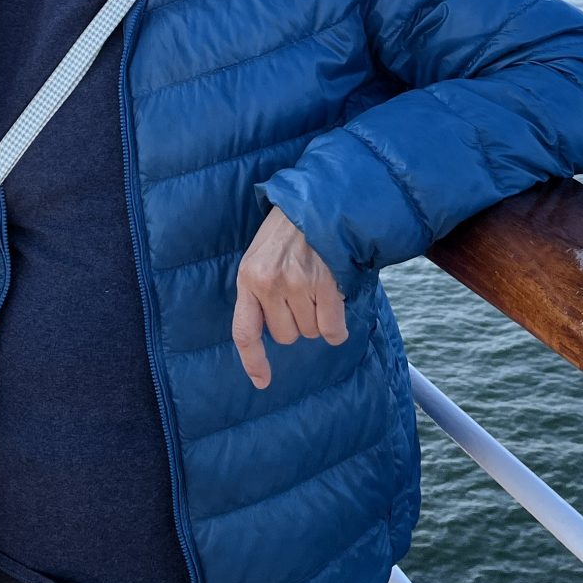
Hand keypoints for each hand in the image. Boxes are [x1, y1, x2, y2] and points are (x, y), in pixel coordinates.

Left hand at [232, 207, 347, 389]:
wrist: (317, 200)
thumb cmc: (287, 231)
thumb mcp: (259, 255)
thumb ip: (259, 290)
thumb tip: (270, 331)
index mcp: (248, 278)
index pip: (245, 331)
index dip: (253, 361)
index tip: (263, 382)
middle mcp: (270, 284)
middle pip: (286, 336)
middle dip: (297, 323)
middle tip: (302, 294)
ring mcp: (298, 284)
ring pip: (311, 332)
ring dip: (318, 318)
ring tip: (317, 286)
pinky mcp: (325, 283)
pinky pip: (331, 328)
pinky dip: (337, 328)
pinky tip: (337, 308)